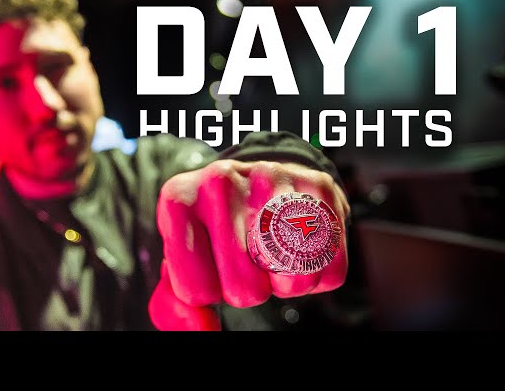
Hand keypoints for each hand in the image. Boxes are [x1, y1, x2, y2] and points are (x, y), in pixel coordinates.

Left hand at [148, 159, 349, 330]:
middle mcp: (220, 181)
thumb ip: (175, 305)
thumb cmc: (215, 232)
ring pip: (291, 282)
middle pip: (245, 291)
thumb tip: (204, 327)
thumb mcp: (182, 262)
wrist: (259, 180)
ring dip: (285, 282)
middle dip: (248, 288)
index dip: (209, 292)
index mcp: (178, 201)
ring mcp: (270, 177)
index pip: (197, 292)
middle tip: (246, 257)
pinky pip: (330, 269)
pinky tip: (301, 244)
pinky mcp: (317, 185)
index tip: (210, 265)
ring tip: (272, 251)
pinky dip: (319, 273)